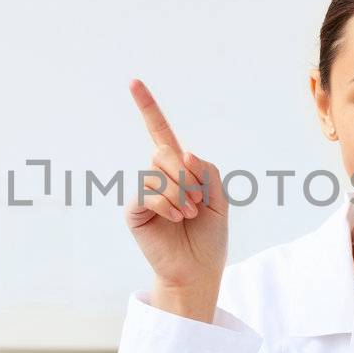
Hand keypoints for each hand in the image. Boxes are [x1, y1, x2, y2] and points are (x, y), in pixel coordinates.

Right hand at [124, 78, 227, 321]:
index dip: (147, 107)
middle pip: (165, 151)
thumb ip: (207, 171)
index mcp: (178, 169)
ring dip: (180, 193)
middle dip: (187, 174)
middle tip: (197, 202)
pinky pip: (148, 193)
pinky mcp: (134, 211)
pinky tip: (176, 218)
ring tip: (189, 214)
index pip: (160, 132)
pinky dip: (167, 203)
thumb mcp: (220, 198)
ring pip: (158, 171)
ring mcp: (144, 192)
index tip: (133, 82)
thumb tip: (183, 154)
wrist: (198, 270)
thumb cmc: (209, 236)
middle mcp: (157, 176)